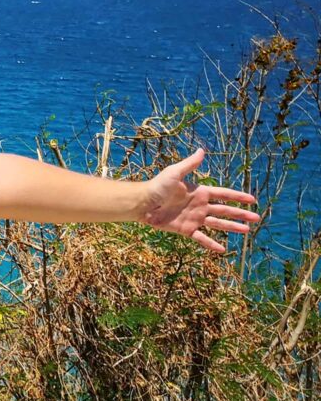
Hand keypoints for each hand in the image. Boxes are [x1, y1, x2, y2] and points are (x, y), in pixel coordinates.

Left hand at [140, 148, 259, 252]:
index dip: (238, 197)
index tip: (252, 200)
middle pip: (225, 210)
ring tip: (247, 231)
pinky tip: (222, 250)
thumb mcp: (174, 173)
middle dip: (241, 214)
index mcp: (199, 192)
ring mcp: (194, 218)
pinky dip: (211, 244)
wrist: (143, 203)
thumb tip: (201, 150)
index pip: (223, 194)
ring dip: (232, 228)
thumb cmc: (157, 186)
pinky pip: (201, 238)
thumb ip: (189, 164)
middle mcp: (199, 205)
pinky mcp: (186, 229)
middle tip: (257, 218)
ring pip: (218, 224)